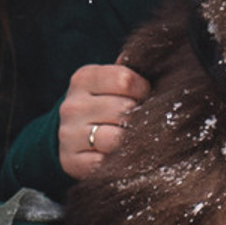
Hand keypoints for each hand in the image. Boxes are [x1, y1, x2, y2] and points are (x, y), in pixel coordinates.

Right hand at [58, 61, 150, 178]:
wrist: (71, 134)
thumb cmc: (102, 103)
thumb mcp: (109, 82)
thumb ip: (130, 73)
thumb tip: (156, 61)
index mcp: (84, 78)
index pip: (125, 80)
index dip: (143, 90)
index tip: (144, 97)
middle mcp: (73, 105)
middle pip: (124, 111)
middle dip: (140, 118)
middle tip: (141, 121)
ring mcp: (68, 134)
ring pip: (115, 139)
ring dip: (131, 141)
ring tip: (133, 139)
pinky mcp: (70, 160)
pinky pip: (105, 163)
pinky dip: (118, 161)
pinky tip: (119, 155)